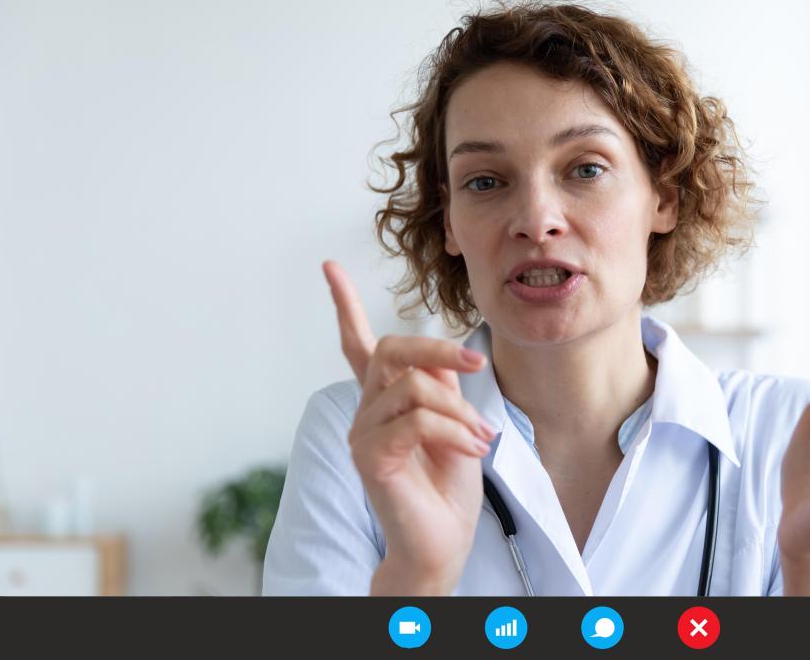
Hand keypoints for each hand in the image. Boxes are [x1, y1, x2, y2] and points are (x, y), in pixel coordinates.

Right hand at [323, 260, 494, 594]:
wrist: (444, 541)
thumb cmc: (449, 485)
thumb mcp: (456, 423)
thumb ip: (442, 386)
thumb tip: (442, 355)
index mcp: (385, 400)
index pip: (357, 345)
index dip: (345, 306)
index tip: (328, 268)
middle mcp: (366, 411)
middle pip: (394, 349)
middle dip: (440, 349)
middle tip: (477, 367)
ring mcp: (363, 433)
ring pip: (413, 386)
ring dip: (459, 410)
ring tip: (480, 438)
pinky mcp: (370, 456)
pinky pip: (415, 421)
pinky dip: (453, 431)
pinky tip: (472, 448)